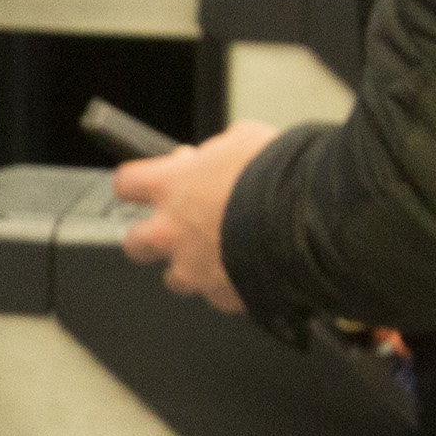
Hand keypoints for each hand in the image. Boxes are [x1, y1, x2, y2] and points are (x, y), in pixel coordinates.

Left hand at [113, 119, 285, 309]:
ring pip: (175, 278)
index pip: (127, 183)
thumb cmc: (277, 175)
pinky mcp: (221, 295)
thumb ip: (218, 153)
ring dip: (191, 266)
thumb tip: (218, 157)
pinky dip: (230, 285)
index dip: (138, 184)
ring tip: (222, 253)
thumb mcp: (243, 140)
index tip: (148, 184)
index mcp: (170, 186)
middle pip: (135, 243)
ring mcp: (193, 269)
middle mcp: (171, 232)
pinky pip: (217, 295)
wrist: (308, 219)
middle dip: (151, 235)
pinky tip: (251, 270)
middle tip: (176, 227)